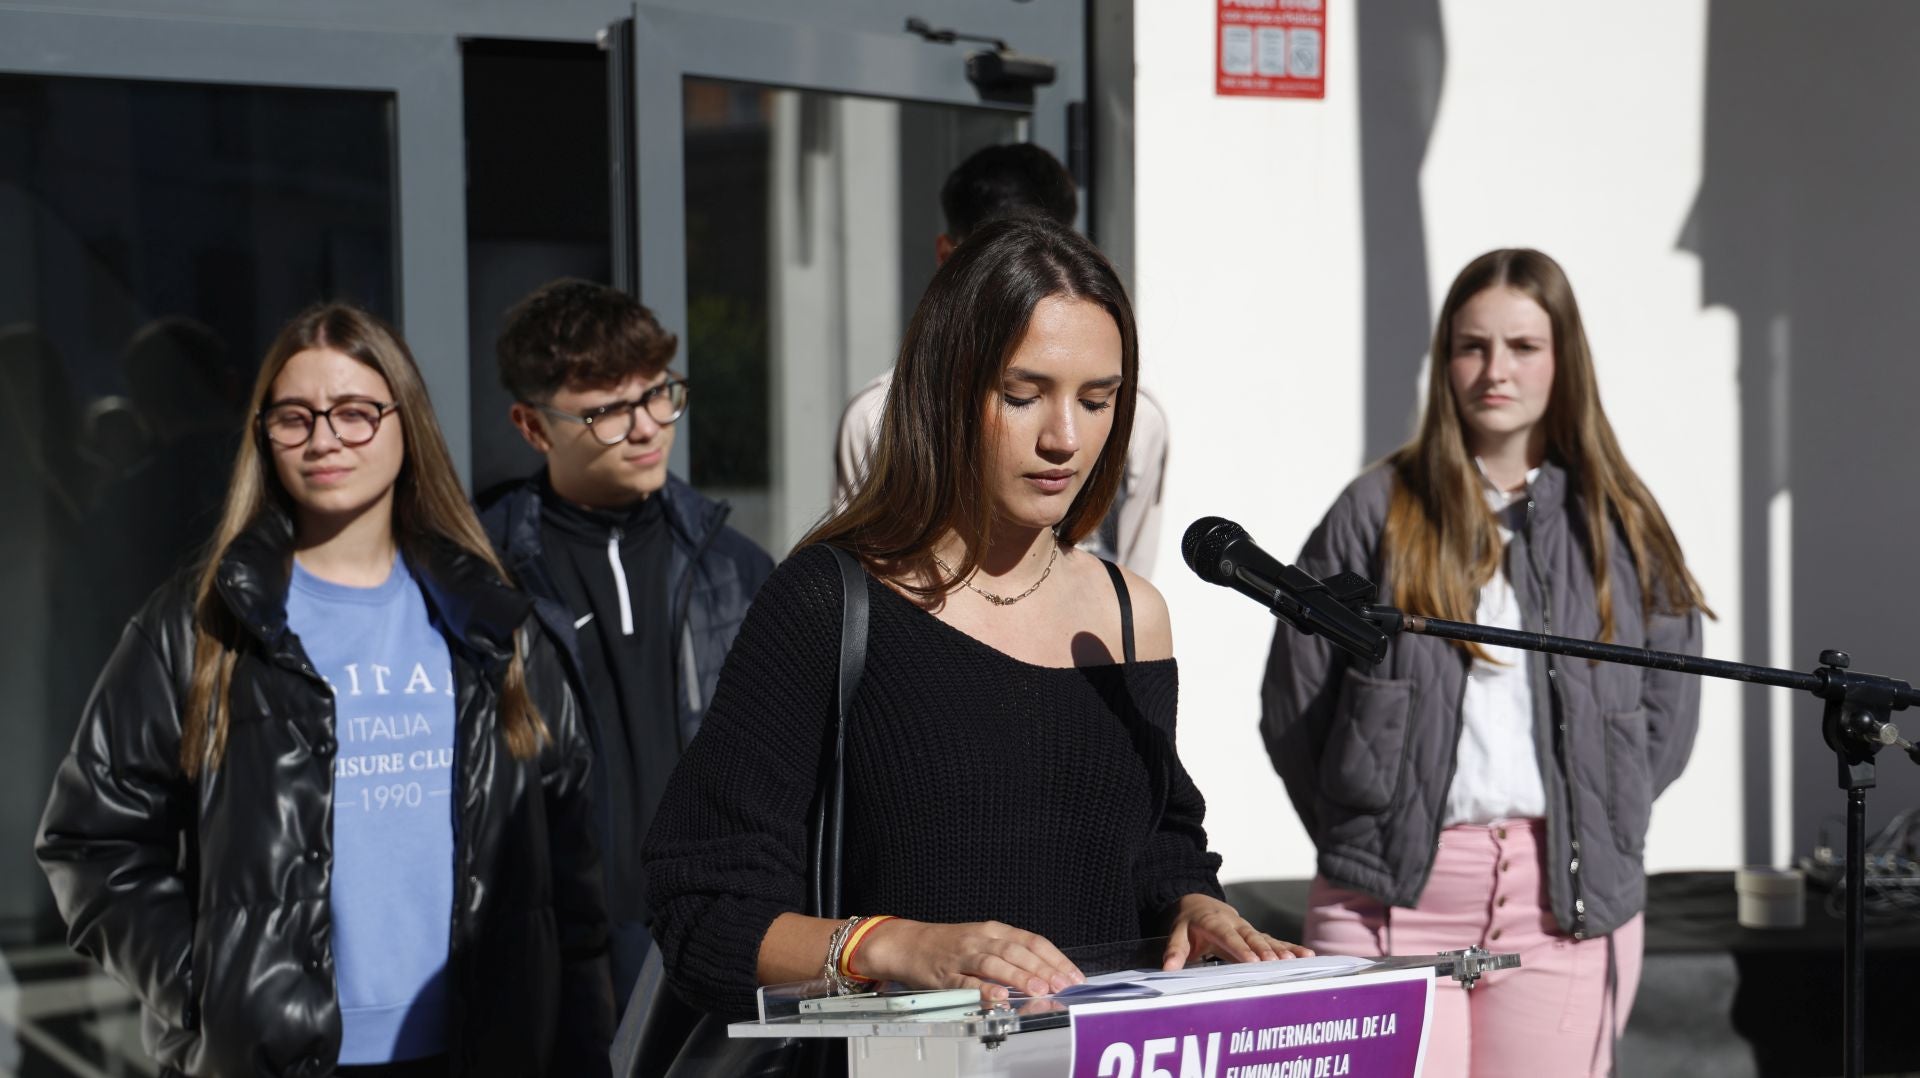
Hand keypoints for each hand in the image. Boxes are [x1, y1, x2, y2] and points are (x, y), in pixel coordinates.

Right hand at [854, 918, 1085, 1001]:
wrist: (907, 943)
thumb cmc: (949, 945)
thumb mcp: (983, 941)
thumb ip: (1011, 955)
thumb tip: (1047, 973)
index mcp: (994, 931)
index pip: (1032, 941)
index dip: (1055, 958)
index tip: (1073, 975)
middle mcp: (981, 940)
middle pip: (1017, 951)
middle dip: (1043, 969)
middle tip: (1062, 985)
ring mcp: (962, 956)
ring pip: (994, 964)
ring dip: (1019, 977)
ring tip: (1039, 989)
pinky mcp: (945, 974)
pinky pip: (966, 982)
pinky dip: (983, 989)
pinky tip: (998, 996)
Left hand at [1162, 893, 1315, 969]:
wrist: (1198, 903)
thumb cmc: (1188, 922)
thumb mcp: (1176, 932)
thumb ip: (1174, 950)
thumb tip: (1169, 968)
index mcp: (1214, 922)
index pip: (1228, 936)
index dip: (1241, 949)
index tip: (1253, 962)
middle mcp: (1235, 923)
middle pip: (1251, 937)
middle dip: (1265, 950)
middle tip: (1278, 963)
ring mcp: (1248, 928)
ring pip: (1266, 938)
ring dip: (1281, 949)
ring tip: (1296, 961)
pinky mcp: (1256, 935)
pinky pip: (1275, 941)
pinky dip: (1290, 947)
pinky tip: (1307, 956)